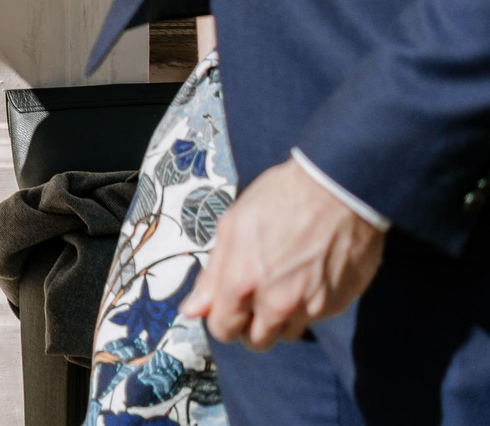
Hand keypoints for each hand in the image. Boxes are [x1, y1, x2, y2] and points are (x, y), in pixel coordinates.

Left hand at [183, 158, 385, 350]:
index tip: (225, 307)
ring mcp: (311, 307)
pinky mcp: (338, 304)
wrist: (338, 189)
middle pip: (256, 341)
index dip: (220, 319)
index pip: (222, 329)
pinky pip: (314, 319)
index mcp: (242, 281)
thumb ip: (211, 275)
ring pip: (286, 335)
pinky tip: (307, 277)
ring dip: (279, 320)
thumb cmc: (279, 199)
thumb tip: (191, 310)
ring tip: (281, 285)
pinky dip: (307, 307)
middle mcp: (277, 302)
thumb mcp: (231, 227)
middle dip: (249, 326)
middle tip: (252, 299)